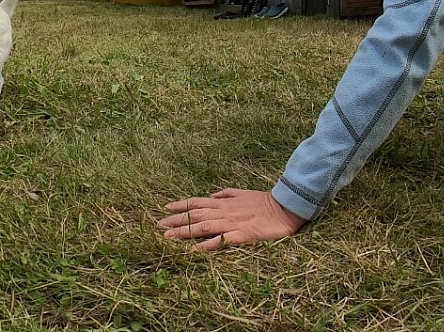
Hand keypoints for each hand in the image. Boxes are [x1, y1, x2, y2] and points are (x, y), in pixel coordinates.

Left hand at [159, 188, 306, 249]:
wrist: (286, 207)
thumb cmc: (265, 202)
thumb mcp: (243, 193)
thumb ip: (226, 193)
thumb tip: (212, 194)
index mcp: (224, 202)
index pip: (197, 203)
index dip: (180, 205)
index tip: (164, 208)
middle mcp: (225, 211)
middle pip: (195, 215)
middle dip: (175, 220)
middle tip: (157, 226)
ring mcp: (233, 223)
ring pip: (203, 227)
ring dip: (184, 232)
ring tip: (167, 238)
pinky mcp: (243, 235)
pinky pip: (222, 240)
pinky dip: (207, 245)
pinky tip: (195, 250)